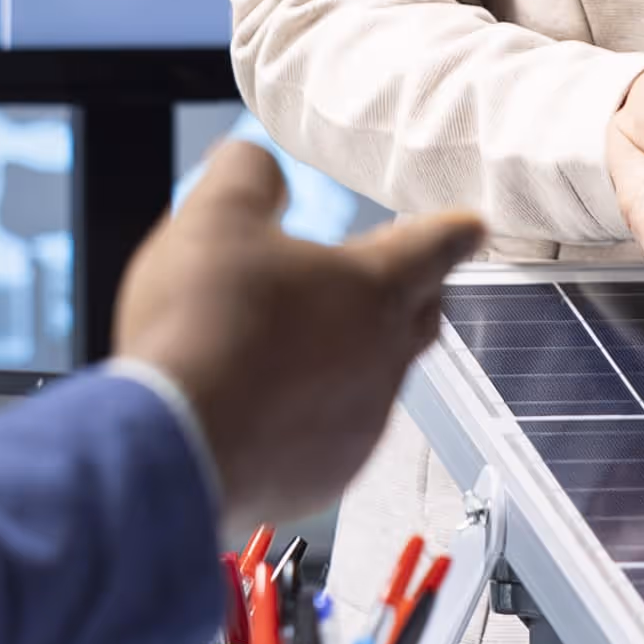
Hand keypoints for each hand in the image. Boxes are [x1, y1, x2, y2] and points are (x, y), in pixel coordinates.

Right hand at [111, 137, 484, 533]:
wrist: (171, 444)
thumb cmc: (199, 328)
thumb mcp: (213, 217)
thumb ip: (247, 176)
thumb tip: (255, 165)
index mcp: (373, 288)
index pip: (433, 246)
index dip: (451, 230)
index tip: (472, 226)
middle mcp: (382, 359)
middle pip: (418, 317)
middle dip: (410, 293)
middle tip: (386, 280)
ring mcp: (361, 425)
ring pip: (373, 381)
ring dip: (347, 359)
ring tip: (293, 347)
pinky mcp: (328, 477)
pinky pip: (334, 438)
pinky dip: (312, 418)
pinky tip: (265, 409)